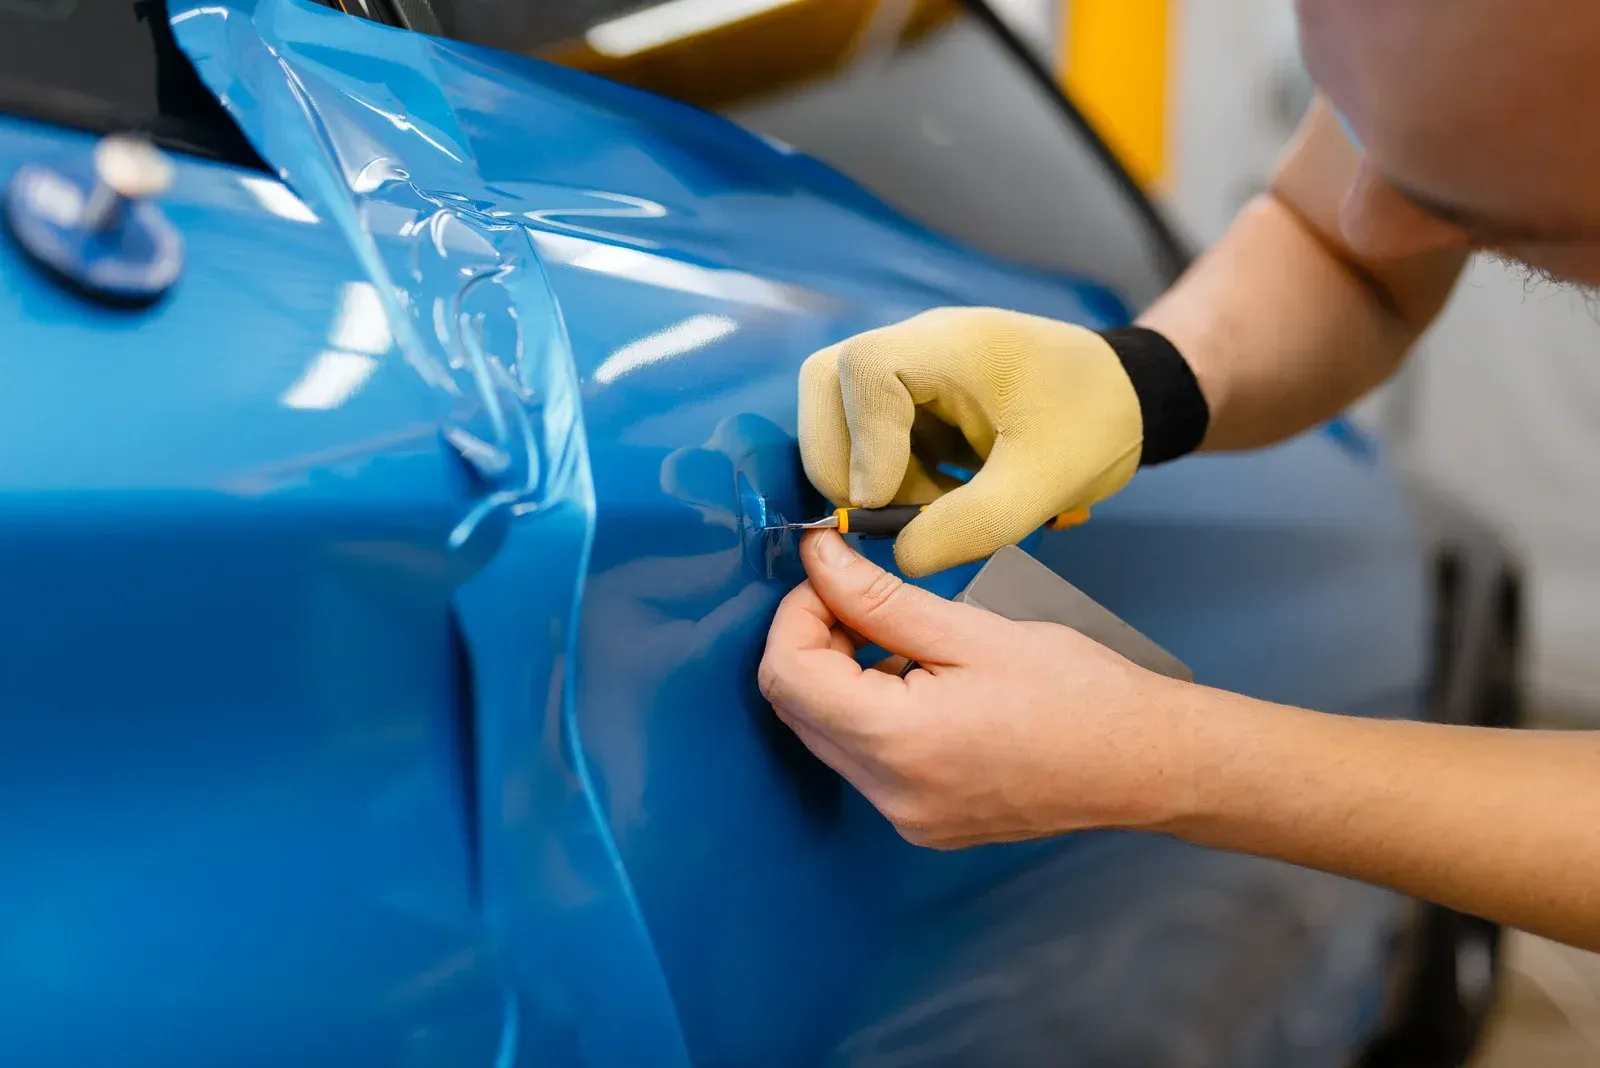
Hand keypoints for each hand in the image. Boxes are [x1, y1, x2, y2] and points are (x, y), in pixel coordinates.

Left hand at [758, 531, 1198, 847]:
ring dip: (839, 678)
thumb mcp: (971, 629)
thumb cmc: (1076, 692)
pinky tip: (921, 684)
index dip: (795, 614)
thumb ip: (879, 598)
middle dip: (812, 642)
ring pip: (826, 736)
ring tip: (903, 640)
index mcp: (897, 742)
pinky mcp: (923, 823)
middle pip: (796, 709)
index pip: (786, 675)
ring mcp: (905, 817)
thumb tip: (817, 557)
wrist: (1145, 764)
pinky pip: (864, 762)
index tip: (832, 576)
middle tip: (861, 599)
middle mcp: (888, 794)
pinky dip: (870, 714)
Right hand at [798, 307, 1142, 576]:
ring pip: (837, 413)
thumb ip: (970, 525)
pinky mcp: (910, 395)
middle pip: (825, 383)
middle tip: (889, 511)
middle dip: (844, 460)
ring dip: (868, 473)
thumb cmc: (1093, 425)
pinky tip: (943, 494)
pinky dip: (887, 475)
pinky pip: (865, 433)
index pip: (864, 370)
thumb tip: (902, 556)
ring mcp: (909, 366)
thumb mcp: (1042, 485)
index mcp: (953, 344)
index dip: (859, 440)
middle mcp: (917, 343)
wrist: (1125, 398)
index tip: (883, 500)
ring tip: (936, 505)